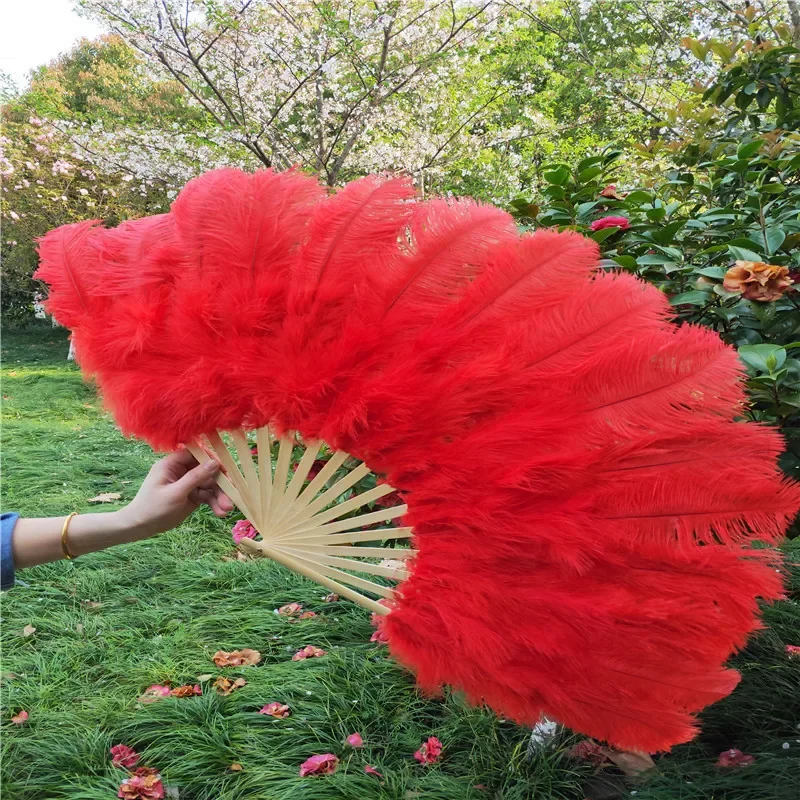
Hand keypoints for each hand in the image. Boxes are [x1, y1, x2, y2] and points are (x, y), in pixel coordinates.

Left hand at [119, 449, 233, 536]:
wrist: (140, 528)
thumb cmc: (152, 508)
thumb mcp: (175, 493)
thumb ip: (195, 477)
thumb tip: (215, 462)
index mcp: (172, 464)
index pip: (196, 454)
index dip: (211, 460)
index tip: (225, 470)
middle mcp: (182, 471)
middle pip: (207, 471)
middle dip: (219, 485)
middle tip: (231, 497)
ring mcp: (188, 483)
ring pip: (209, 485)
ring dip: (219, 496)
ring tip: (225, 510)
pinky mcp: (192, 496)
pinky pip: (207, 496)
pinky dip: (214, 503)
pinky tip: (220, 513)